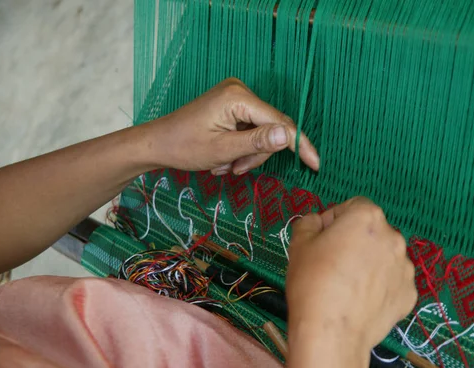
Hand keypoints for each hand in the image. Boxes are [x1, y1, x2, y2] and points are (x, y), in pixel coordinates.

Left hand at [142, 78, 319, 174]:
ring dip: (247, 155)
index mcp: (238, 97)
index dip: (299, 144)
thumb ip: (256, 142)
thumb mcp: (222, 150)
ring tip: (225, 166)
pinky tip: (224, 158)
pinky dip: (241, 149)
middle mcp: (240, 91)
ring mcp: (237, 97)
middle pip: (271, 129)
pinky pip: (250, 131)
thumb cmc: (184, 147)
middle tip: (235, 169)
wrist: (158, 144)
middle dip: (256, 154)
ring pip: (261, 134)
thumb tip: (287, 136)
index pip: (279, 122)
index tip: (315, 164)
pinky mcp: (233, 106)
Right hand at [286, 197, 416, 349]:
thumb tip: (316, 221)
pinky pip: (392, 283)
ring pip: (383, 258)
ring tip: (347, 285)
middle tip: (332, 263)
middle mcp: (393, 237)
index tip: (321, 239)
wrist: (332, 332)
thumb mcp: (299, 243)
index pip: (352, 207)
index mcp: (367, 217)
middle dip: (354, 242)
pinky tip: (360, 301)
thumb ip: (309, 222)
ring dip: (369, 264)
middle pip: (371, 232)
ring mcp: (405, 268)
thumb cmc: (313, 282)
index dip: (335, 220)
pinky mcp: (409, 295)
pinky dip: (379, 288)